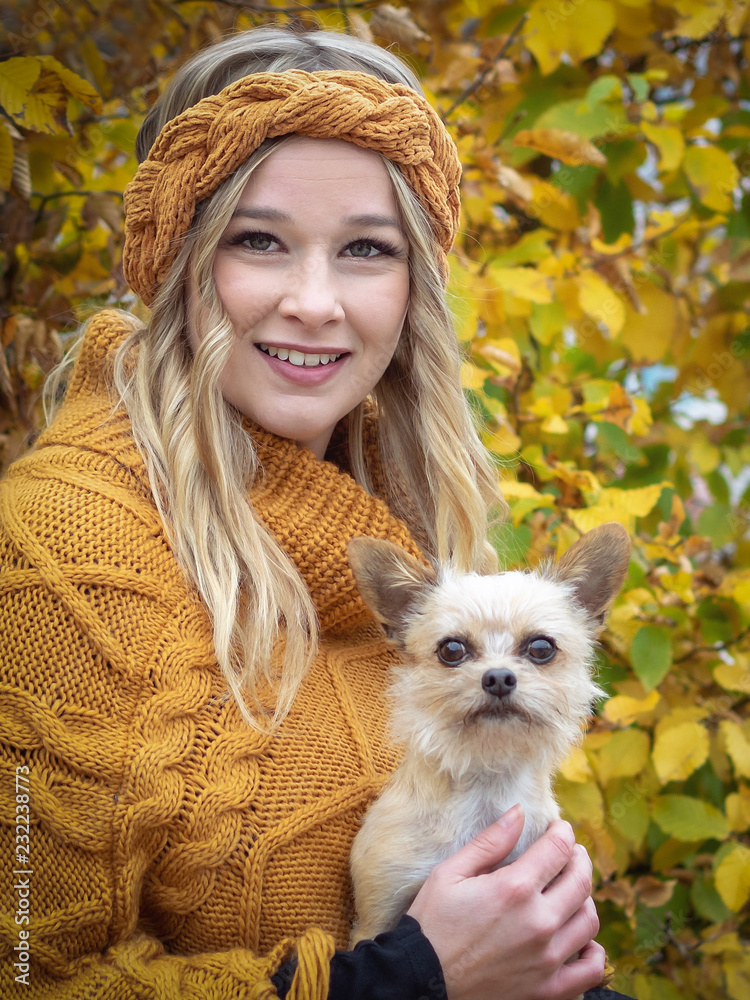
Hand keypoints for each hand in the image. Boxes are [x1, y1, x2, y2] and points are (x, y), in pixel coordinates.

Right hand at [406, 803, 603, 999]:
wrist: (423, 980)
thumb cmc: (433, 923)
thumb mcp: (451, 872)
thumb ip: (490, 841)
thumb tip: (519, 812)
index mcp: (514, 889)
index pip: (558, 849)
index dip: (563, 832)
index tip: (560, 828)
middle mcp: (538, 922)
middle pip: (581, 881)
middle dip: (579, 858)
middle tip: (571, 852)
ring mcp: (547, 959)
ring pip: (589, 920)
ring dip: (586, 899)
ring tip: (571, 890)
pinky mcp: (548, 989)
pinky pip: (590, 970)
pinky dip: (594, 953)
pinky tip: (582, 939)